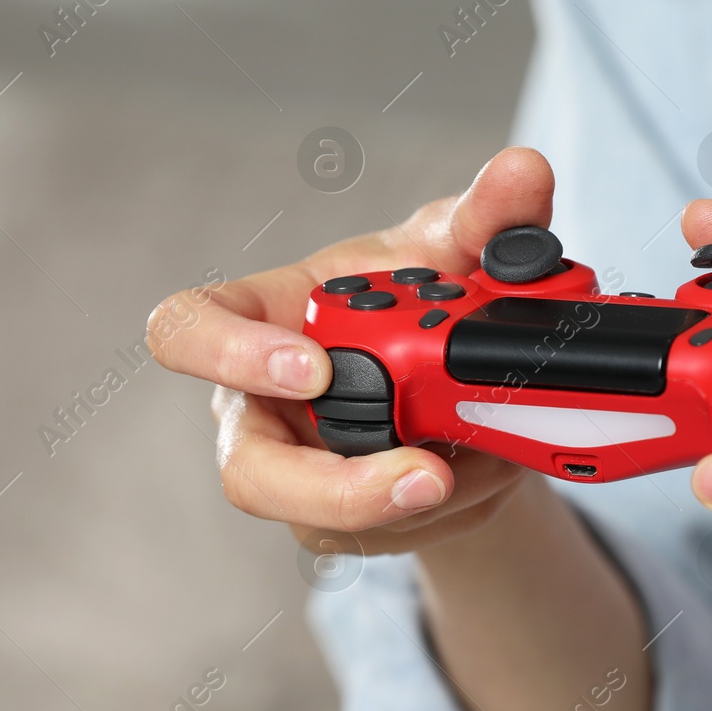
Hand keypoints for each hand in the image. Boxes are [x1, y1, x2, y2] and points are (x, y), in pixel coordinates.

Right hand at [148, 147, 556, 554]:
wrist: (458, 371)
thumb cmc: (419, 293)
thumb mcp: (454, 250)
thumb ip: (486, 216)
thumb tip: (525, 172)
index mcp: (263, 318)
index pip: (186, 329)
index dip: (228, 355)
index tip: (313, 369)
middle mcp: (262, 406)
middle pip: (250, 473)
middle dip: (336, 488)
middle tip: (430, 475)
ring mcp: (301, 475)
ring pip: (330, 523)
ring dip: (424, 500)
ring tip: (494, 449)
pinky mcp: (345, 526)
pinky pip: (390, 538)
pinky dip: (456, 509)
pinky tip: (491, 466)